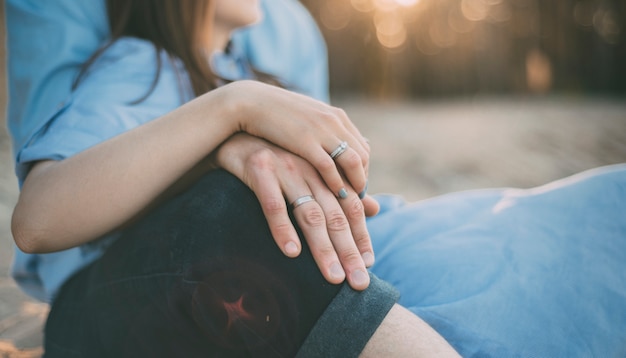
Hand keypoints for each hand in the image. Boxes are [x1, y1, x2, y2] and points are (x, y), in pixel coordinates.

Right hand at [215, 133, 379, 289]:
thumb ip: (343, 191)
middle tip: (358, 282)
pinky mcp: (260, 168)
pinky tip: (291, 252)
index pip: (351, 207)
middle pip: (336, 215)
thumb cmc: (277, 156)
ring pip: (310, 213)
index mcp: (325, 170)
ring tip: (333, 277)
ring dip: (323, 248)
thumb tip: (374, 209)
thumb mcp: (313, 170)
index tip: (369, 264)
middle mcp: (311, 170)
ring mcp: (286, 169)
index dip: (361, 236)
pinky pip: (272, 203)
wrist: (236, 131)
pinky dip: (282, 228)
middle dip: (348, 251)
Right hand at [216, 80, 369, 199]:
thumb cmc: (274, 116)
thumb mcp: (306, 120)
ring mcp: (321, 131)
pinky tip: (334, 195)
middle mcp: (334, 122)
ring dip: (355, 184)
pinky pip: (329, 166)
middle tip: (356, 201)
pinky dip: (336, 183)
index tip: (355, 189)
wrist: (249, 102)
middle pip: (362, 157)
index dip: (363, 172)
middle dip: (362, 181)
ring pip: (352, 162)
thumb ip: (323, 133)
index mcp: (335, 116)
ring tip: (350, 201)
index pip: (362, 148)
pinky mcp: (304, 141)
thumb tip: (335, 153)